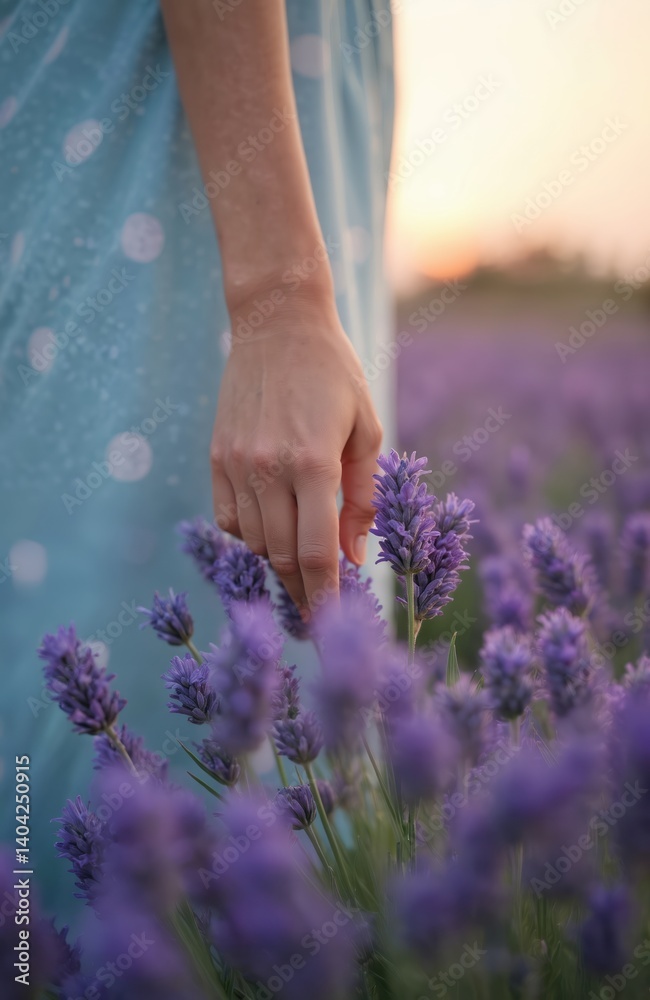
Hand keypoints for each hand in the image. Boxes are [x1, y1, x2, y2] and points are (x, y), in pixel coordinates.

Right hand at [210, 284, 382, 614]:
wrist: (276, 323)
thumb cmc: (333, 374)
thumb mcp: (366, 429)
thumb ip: (362, 497)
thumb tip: (355, 557)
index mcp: (312, 464)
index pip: (316, 554)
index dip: (325, 596)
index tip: (331, 627)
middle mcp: (267, 470)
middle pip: (281, 557)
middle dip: (302, 592)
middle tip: (319, 614)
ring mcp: (235, 465)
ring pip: (253, 543)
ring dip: (278, 563)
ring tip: (300, 570)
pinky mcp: (216, 458)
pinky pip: (228, 520)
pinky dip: (249, 538)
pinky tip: (271, 532)